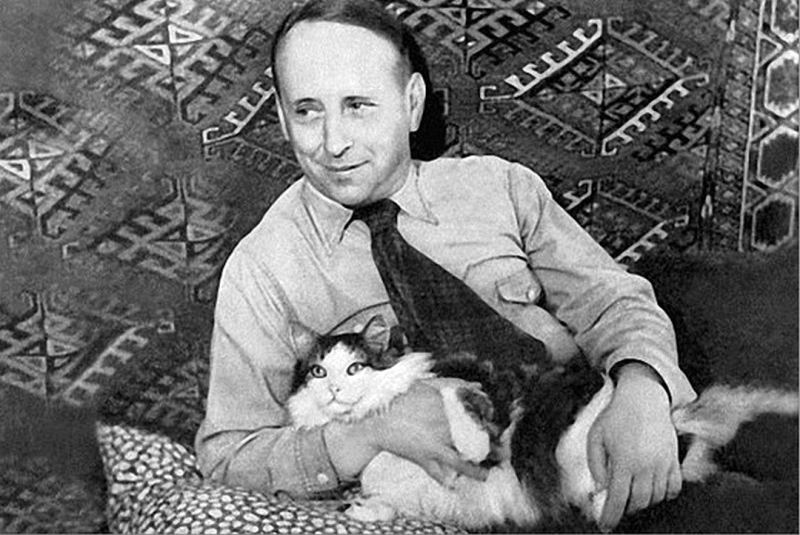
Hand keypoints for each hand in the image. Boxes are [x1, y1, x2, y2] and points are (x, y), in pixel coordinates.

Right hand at [324, 381, 487, 484]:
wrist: (375, 419)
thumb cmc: (398, 399)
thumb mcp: (425, 384)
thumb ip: (452, 383)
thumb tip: (476, 386)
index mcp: (444, 405)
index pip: (475, 414)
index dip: (489, 420)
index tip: (495, 423)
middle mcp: (442, 425)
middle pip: (474, 437)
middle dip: (490, 444)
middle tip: (502, 450)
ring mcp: (434, 443)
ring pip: (461, 460)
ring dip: (476, 469)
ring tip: (487, 473)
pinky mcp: (423, 457)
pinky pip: (439, 472)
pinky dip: (447, 480)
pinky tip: (456, 485)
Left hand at [587, 363, 681, 531]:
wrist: (644, 397)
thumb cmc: (616, 416)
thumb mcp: (595, 437)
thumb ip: (596, 465)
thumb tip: (602, 488)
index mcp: (623, 460)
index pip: (617, 499)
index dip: (611, 516)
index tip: (605, 526)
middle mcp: (645, 465)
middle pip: (639, 502)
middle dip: (627, 510)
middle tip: (618, 507)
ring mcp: (663, 463)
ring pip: (656, 498)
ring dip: (644, 502)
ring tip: (632, 496)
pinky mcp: (674, 459)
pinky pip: (674, 488)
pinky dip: (664, 495)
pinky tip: (652, 491)